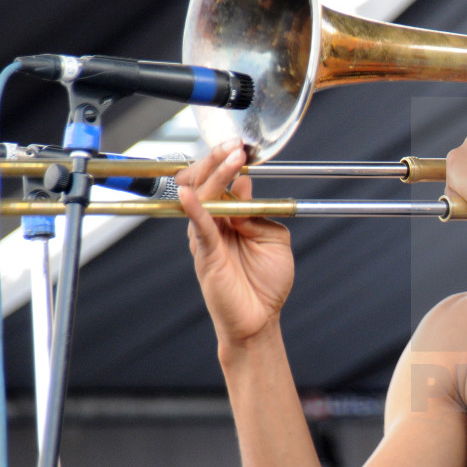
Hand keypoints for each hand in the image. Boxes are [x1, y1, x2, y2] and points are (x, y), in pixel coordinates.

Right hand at [176, 140, 293, 353]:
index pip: (225, 182)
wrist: (259, 319)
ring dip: (214, 175)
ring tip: (229, 160)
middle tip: (233, 147)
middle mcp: (216, 224)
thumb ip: (259, 213)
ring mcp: (207, 237)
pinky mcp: (205, 253)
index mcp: (232, 218)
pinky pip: (198, 226)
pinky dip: (194, 208)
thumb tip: (243, 187)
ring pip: (201, 197)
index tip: (242, 147)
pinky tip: (191, 194)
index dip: (231, 163)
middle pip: (206, 183)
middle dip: (218, 161)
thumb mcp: (275, 239)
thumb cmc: (266, 283)